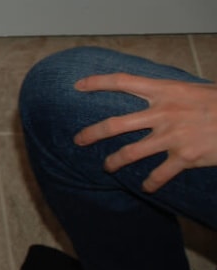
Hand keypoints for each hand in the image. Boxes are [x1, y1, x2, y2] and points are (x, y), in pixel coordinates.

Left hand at [72, 73, 216, 192]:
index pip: (123, 81)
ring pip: (129, 153)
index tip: (78, 86)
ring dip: (114, 162)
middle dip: (92, 133)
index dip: (98, 82)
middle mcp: (163, 112)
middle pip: (115, 124)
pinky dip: (151, 183)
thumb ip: (169, 94)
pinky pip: (158, 175)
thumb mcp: (193, 90)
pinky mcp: (185, 157)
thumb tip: (150, 95)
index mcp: (166, 90)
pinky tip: (147, 187)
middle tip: (77, 139)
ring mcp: (172, 136)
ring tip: (107, 166)